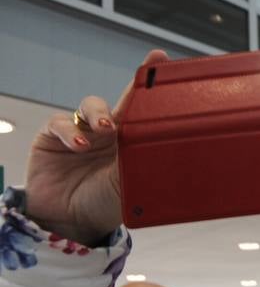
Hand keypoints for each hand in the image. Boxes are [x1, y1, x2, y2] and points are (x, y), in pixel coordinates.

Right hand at [25, 50, 169, 244]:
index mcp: (134, 142)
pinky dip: (70, 132)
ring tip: (105, 130)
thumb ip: (147, 165)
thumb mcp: (133, 185)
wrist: (71, 222)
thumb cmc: (106, 205)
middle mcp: (110, 132)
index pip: (148, 111)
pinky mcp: (54, 136)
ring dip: (98, 114)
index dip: (156, 88)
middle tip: (146, 75)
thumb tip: (177, 152)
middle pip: (123, 100)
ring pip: (92, 105)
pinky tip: (79, 145)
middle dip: (135, 84)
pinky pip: (62, 123)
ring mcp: (82, 130)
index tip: (167, 64)